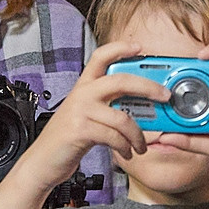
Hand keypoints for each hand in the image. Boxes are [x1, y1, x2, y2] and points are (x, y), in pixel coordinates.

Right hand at [0, 42, 164, 208]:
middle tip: (166, 96)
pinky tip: (126, 152)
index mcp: (83, 87)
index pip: (100, 57)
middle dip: (148, 87)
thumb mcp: (86, 116)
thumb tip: (141, 107)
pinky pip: (114, 136)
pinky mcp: (80, 130)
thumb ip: (107, 106)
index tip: (140, 47)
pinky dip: (125, 147)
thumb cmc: (68, 139)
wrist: (43, 161)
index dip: (121, 48)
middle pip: (120, 80)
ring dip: (138, 135)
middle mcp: (81, 94)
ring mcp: (80, 111)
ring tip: (141, 146)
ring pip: (122, 117)